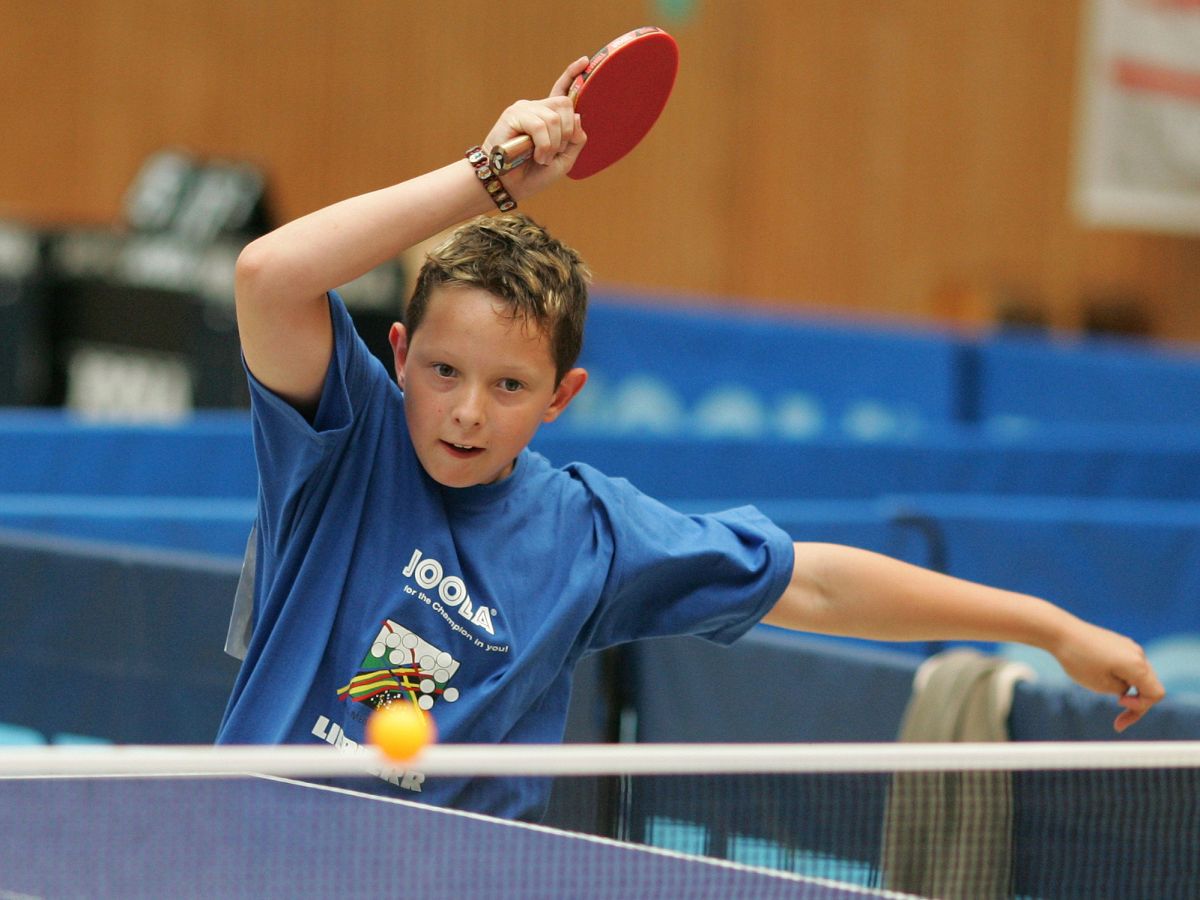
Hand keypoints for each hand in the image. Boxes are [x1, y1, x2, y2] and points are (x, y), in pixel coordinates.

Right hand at [482, 56, 589, 198]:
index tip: (585, 61)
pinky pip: (540, 125)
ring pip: (555, 118)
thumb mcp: (564, 160)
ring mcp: (524, 110)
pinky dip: (543, 145)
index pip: (561, 91)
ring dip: (553, 145)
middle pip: (565, 105)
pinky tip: (536, 156)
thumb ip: (576, 140)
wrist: (509, 185)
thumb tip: (578, 116)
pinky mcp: (513, 115)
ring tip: (541, 158)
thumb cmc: (533, 174)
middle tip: (554, 152)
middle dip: (566, 133)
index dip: (572, 76)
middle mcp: (536, 109)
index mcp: (547, 117)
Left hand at [1051, 621, 1164, 731]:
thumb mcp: (1101, 685)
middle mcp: (1137, 653)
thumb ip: (1123, 692)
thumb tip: (1130, 690)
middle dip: (1135, 704)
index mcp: (1137, 665)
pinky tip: (1101, 678)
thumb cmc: (1079, 659)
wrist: (1060, 632)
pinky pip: (1127, 666)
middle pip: (1149, 686)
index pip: (1155, 694)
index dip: (1141, 707)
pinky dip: (1121, 678)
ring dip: (1128, 691)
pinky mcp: (1118, 643)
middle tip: (1118, 722)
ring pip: (1138, 676)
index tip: (1118, 703)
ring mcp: (1128, 646)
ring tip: (1103, 692)